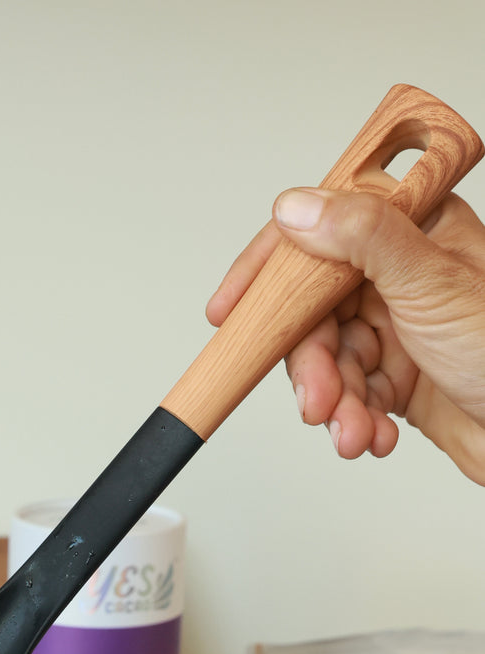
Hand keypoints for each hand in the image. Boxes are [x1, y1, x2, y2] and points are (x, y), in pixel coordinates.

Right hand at [207, 187, 484, 482]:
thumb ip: (362, 240)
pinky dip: (355, 420)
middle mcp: (404, 276)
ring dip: (337, 403)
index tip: (231, 308)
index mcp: (415, 232)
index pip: (323, 233)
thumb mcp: (433, 284)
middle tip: (318, 400)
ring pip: (332, 362)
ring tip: (354, 430)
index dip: (271, 270)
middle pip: (317, 313)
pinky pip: (352, 396)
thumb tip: (298, 207)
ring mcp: (400, 329)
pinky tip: (373, 435)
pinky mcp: (400, 380)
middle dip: (313, 364)